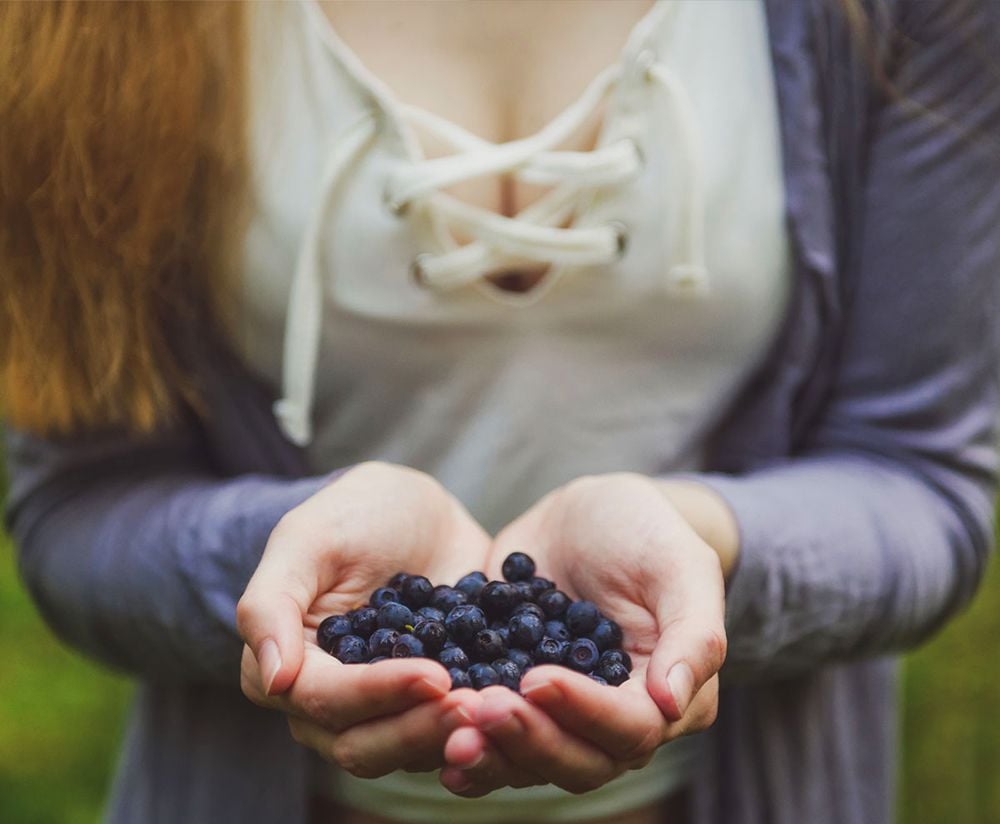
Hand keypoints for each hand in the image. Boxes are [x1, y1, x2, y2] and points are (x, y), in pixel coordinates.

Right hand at [237, 461, 489, 776]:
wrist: (418, 511)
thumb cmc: (353, 514)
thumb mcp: (308, 539)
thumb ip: (271, 603)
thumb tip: (273, 680)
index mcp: (288, 669)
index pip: (325, 700)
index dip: (377, 693)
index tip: (434, 674)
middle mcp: (330, 706)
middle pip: (364, 744)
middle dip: (420, 728)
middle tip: (475, 704)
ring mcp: (386, 710)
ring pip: (410, 750)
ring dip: (454, 737)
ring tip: (499, 710)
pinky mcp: (434, 705)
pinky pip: (451, 733)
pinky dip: (482, 729)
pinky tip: (516, 709)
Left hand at [440, 473, 726, 796]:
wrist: (586, 514)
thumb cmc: (646, 532)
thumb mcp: (680, 566)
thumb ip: (693, 634)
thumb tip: (674, 703)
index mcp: (665, 698)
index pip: (630, 728)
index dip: (584, 712)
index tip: (536, 679)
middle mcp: (614, 721)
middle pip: (577, 759)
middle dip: (528, 740)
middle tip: (480, 710)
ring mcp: (560, 714)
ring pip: (529, 759)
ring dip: (490, 752)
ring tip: (450, 731)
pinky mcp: (513, 697)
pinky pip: (491, 733)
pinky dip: (461, 737)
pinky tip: (432, 733)